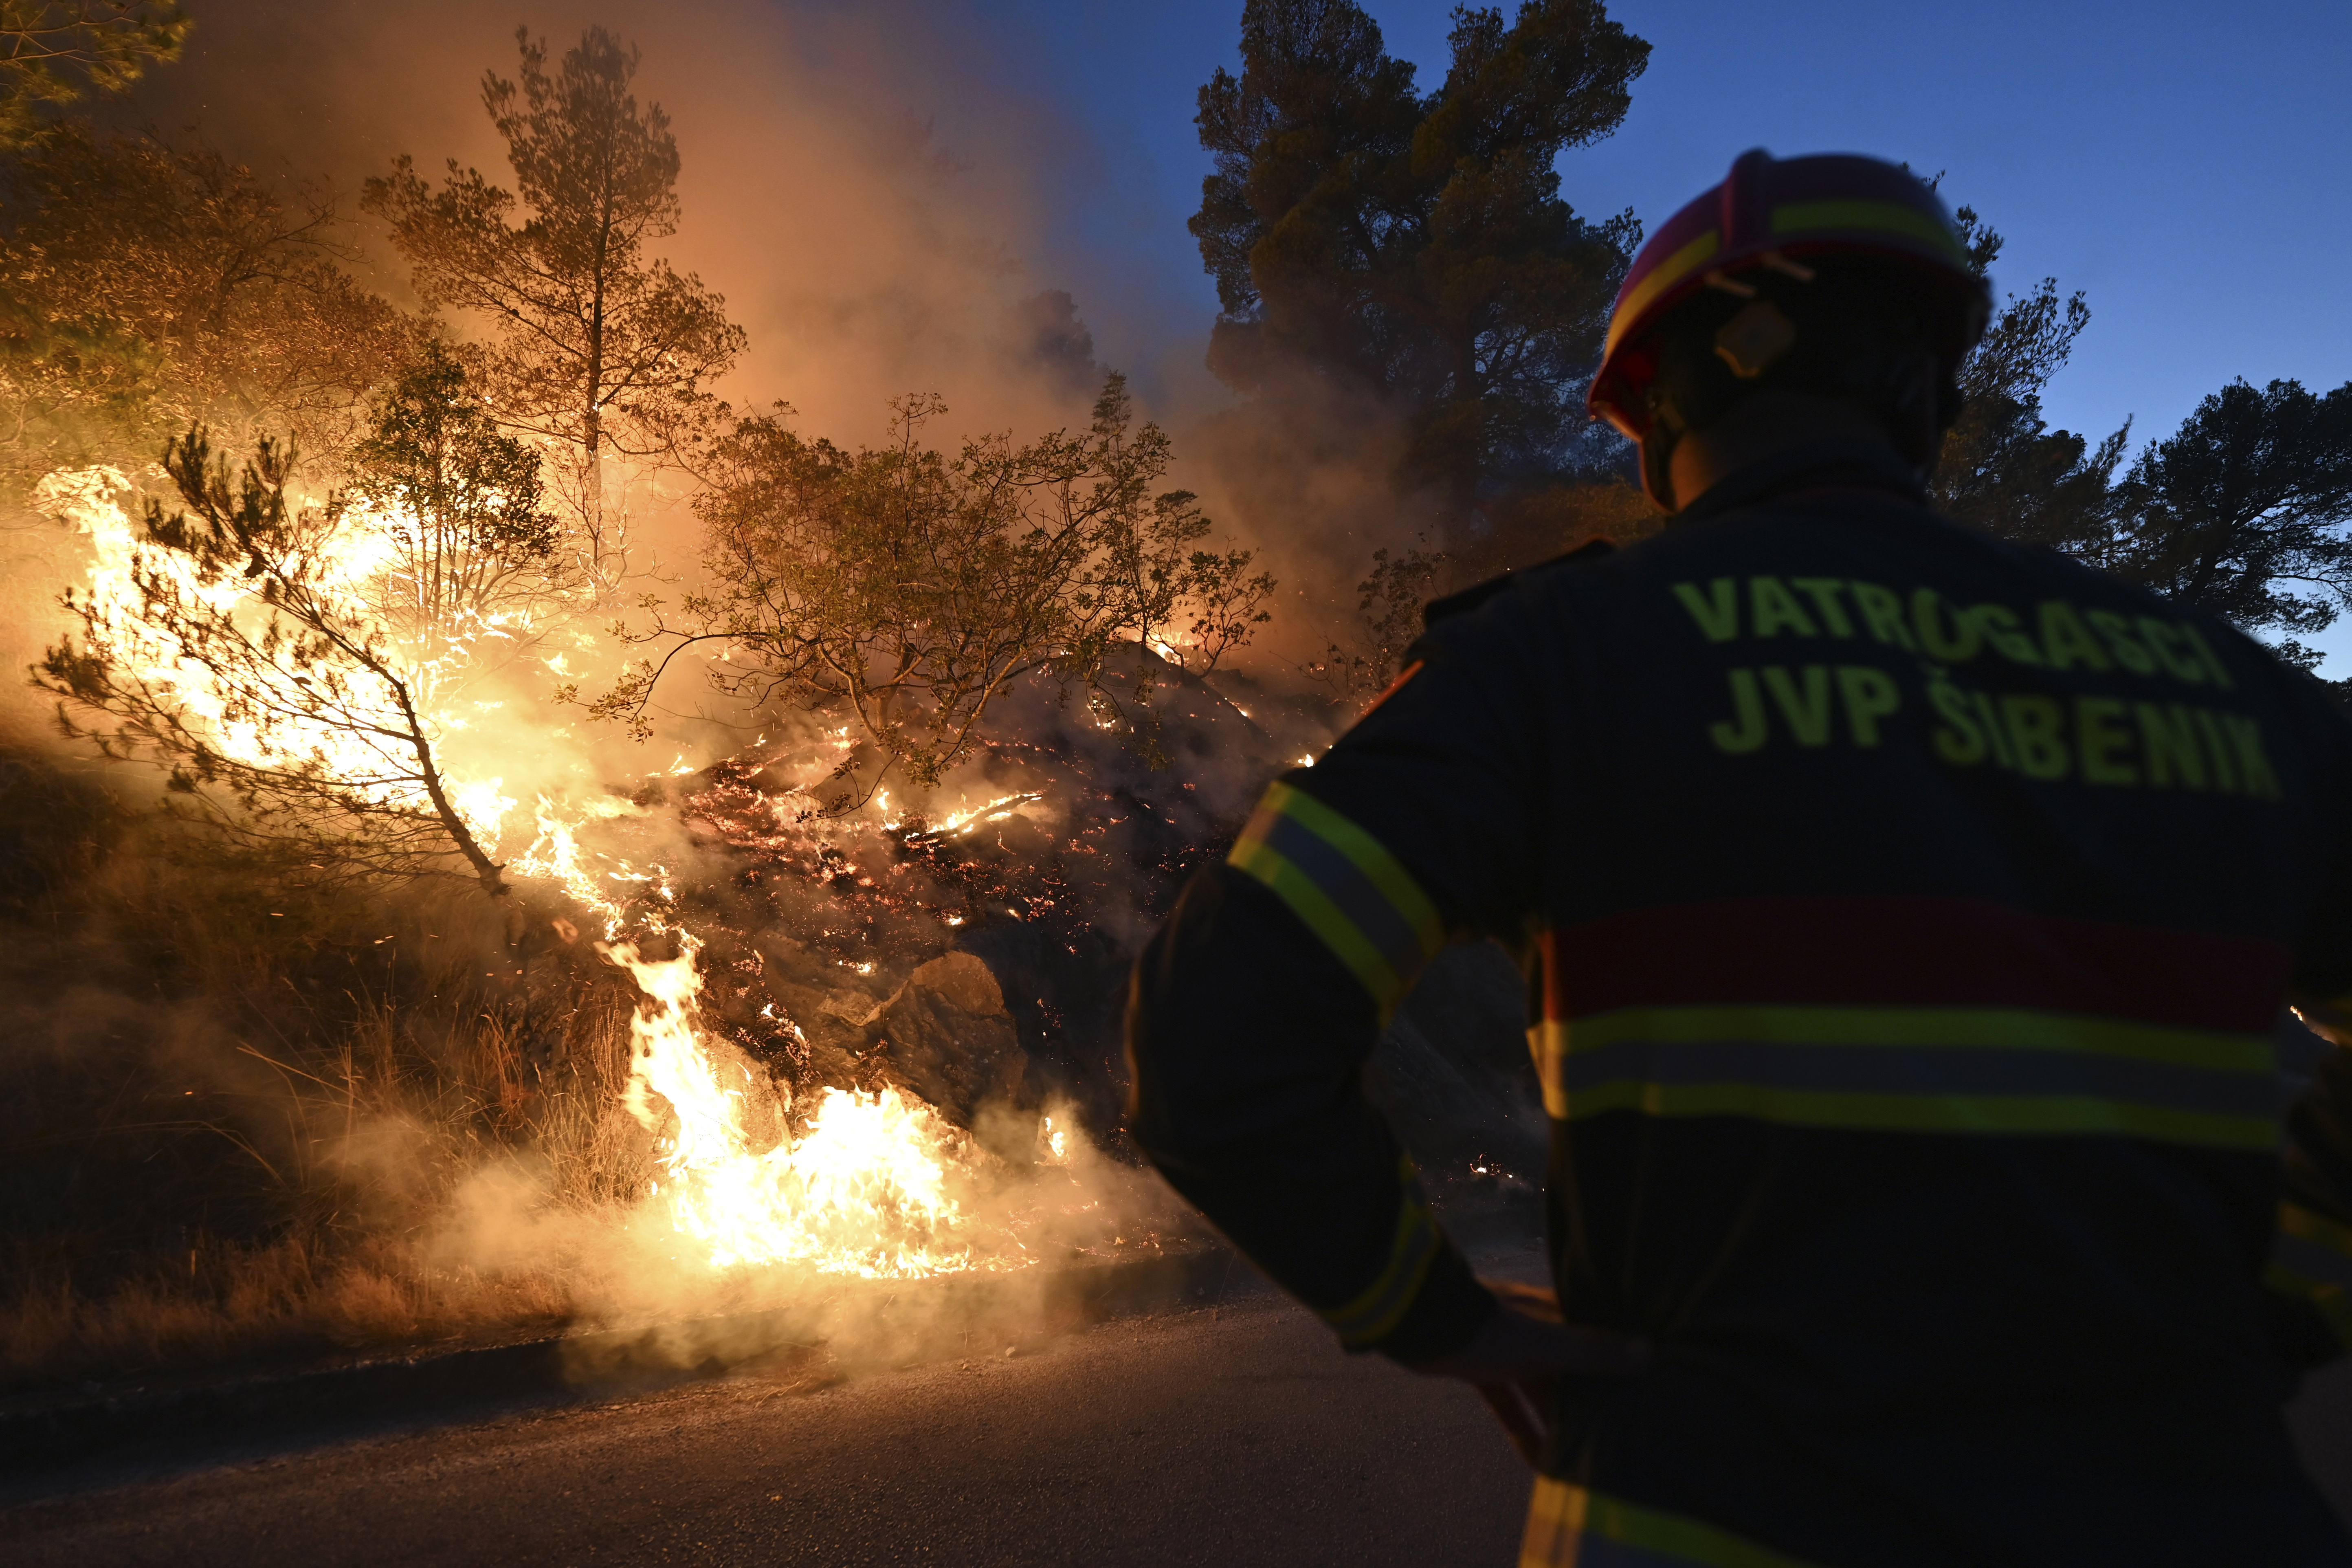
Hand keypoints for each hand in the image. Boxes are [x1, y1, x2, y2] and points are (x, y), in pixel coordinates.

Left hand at [1402, 1277, 1647, 1467]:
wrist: (1421, 1324)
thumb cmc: (1491, 1328)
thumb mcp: (1548, 1343)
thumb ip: (1595, 1351)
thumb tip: (1650, 1352)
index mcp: (1557, 1311)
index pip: (1599, 1335)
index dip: (1622, 1360)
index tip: (1646, 1389)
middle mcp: (1538, 1327)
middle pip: (1572, 1368)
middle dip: (1590, 1401)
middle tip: (1618, 1437)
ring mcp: (1508, 1348)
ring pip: (1540, 1389)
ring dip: (1555, 1421)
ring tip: (1582, 1458)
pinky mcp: (1482, 1368)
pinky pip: (1508, 1402)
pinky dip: (1520, 1426)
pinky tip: (1536, 1460)